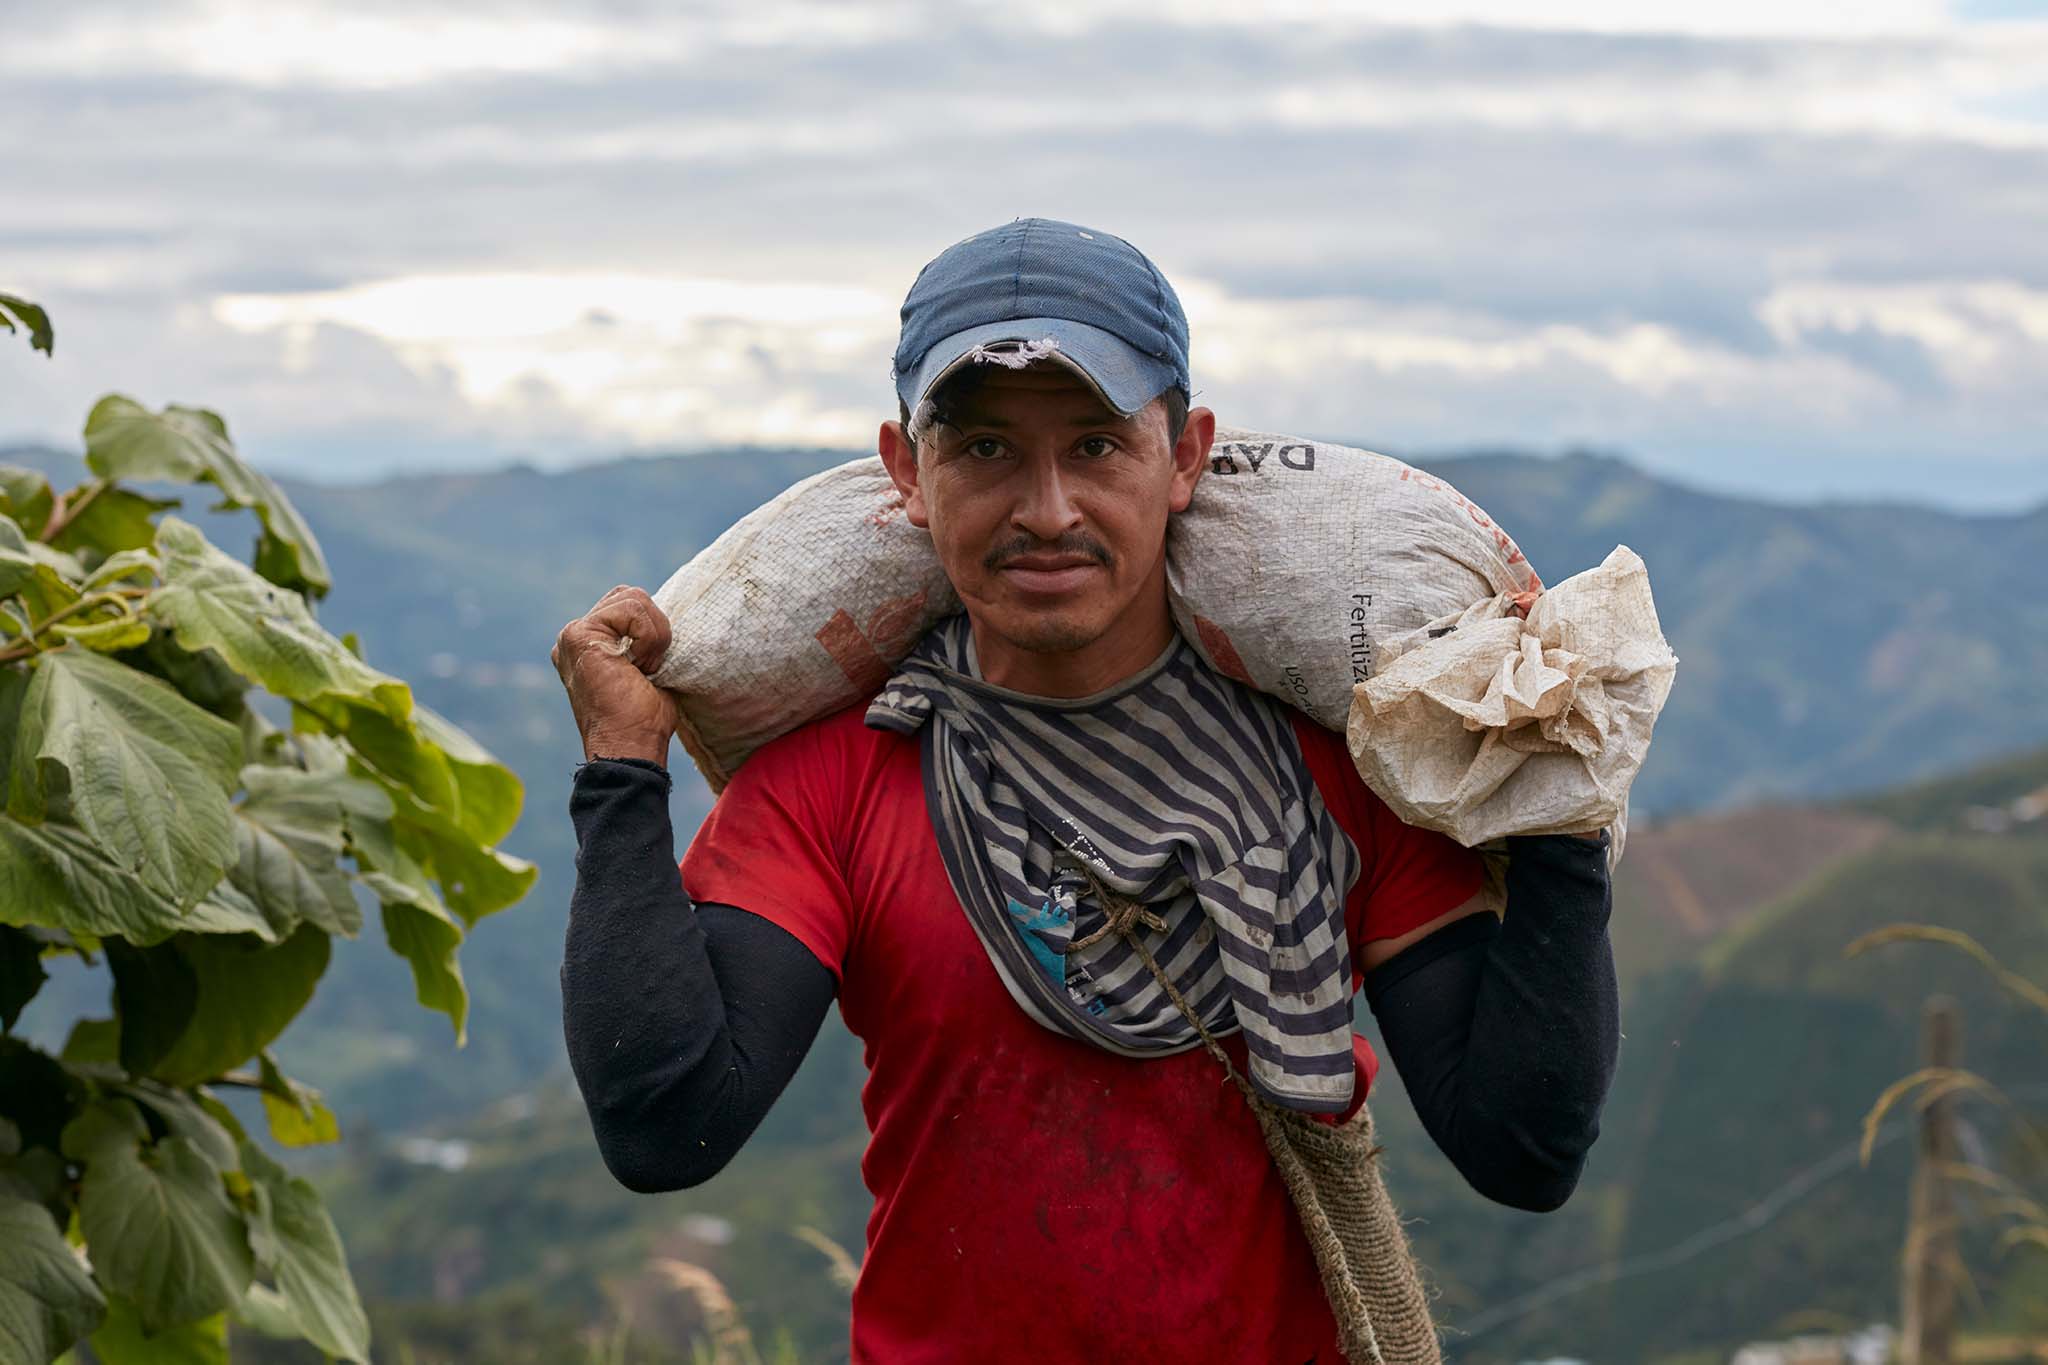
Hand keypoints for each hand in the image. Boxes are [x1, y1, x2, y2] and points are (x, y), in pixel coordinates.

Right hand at [552, 585, 678, 764]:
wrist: (630, 748)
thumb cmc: (643, 721)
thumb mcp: (647, 670)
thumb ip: (643, 640)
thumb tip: (663, 619)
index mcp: (587, 644)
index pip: (629, 605)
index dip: (653, 631)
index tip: (648, 672)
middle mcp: (574, 637)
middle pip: (631, 595)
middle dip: (654, 629)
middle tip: (648, 670)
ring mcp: (573, 635)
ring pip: (634, 598)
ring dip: (654, 635)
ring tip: (644, 670)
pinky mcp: (580, 635)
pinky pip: (633, 608)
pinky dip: (650, 637)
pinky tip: (640, 668)